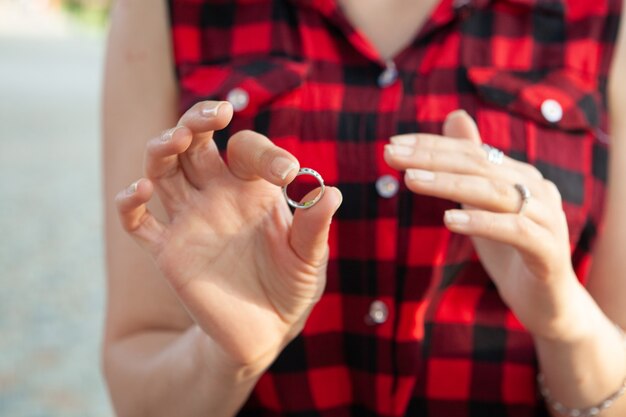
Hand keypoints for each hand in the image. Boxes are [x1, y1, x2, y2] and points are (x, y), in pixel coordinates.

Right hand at [115, 101, 341, 372]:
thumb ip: (314, 227)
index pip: (247, 150)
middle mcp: (217, 195)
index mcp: (253, 189)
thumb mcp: (309, 258)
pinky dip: (131, 205)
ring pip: (163, 170)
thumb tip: (330, 193)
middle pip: (195, 143)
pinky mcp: (168, 252)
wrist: (265, 330)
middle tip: (215, 114)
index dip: (266, 153)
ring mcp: (190, 220)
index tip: (288, 173)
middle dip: (198, 120)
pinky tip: (140, 191)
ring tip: (177, 139)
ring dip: (163, 148)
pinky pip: (138, 223)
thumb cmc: (291, 286)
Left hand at [384, 110, 587, 340]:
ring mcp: (545, 218)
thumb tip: (455, 116)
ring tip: (410, 180)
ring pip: (493, 193)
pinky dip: (482, 223)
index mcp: (517, 175)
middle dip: (430, 158)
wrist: (549, 302)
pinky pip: (515, 231)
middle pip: (478, 166)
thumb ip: (468, 166)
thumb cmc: (511, 250)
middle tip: (390, 155)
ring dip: (449, 184)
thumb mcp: (482, 204)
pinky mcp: (548, 251)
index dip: (430, 146)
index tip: (392, 144)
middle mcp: (535, 188)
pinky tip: (450, 220)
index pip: (469, 152)